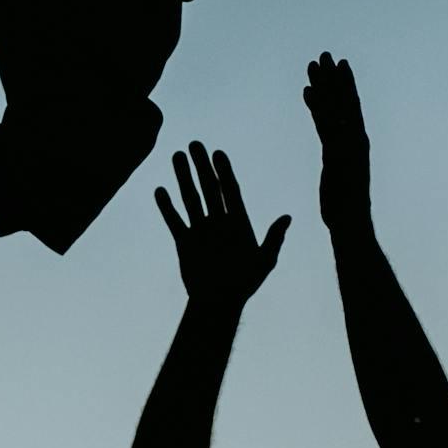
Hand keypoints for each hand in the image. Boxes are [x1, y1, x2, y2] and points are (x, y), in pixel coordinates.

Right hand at [154, 142, 288, 310]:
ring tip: (176, 156)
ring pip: (190, 198)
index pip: (231, 190)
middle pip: (209, 188)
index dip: (225, 171)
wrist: (218, 303)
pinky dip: (167, 207)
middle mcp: (219, 222)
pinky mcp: (184, 242)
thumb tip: (287, 217)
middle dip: (202, 166)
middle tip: (195, 143)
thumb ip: (274, 239)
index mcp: (238, 222)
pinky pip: (174, 220)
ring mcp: (200, 230)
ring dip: (183, 178)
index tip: (218, 153)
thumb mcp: (264, 261)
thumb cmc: (244, 284)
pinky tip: (160, 190)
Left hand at [302, 51, 370, 221]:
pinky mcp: (336, 156)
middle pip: (344, 101)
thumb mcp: (341, 175)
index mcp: (358, 142)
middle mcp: (355, 139)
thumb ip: (338, 157)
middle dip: (334, 77)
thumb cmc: (346, 206)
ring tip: (314, 63)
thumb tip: (333, 147)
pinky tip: (306, 91)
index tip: (337, 66)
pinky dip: (316, 107)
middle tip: (325, 54)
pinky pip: (324, 126)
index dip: (344, 85)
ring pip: (334, 108)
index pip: (350, 107)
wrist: (351, 225)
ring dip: (324, 84)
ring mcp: (347, 146)